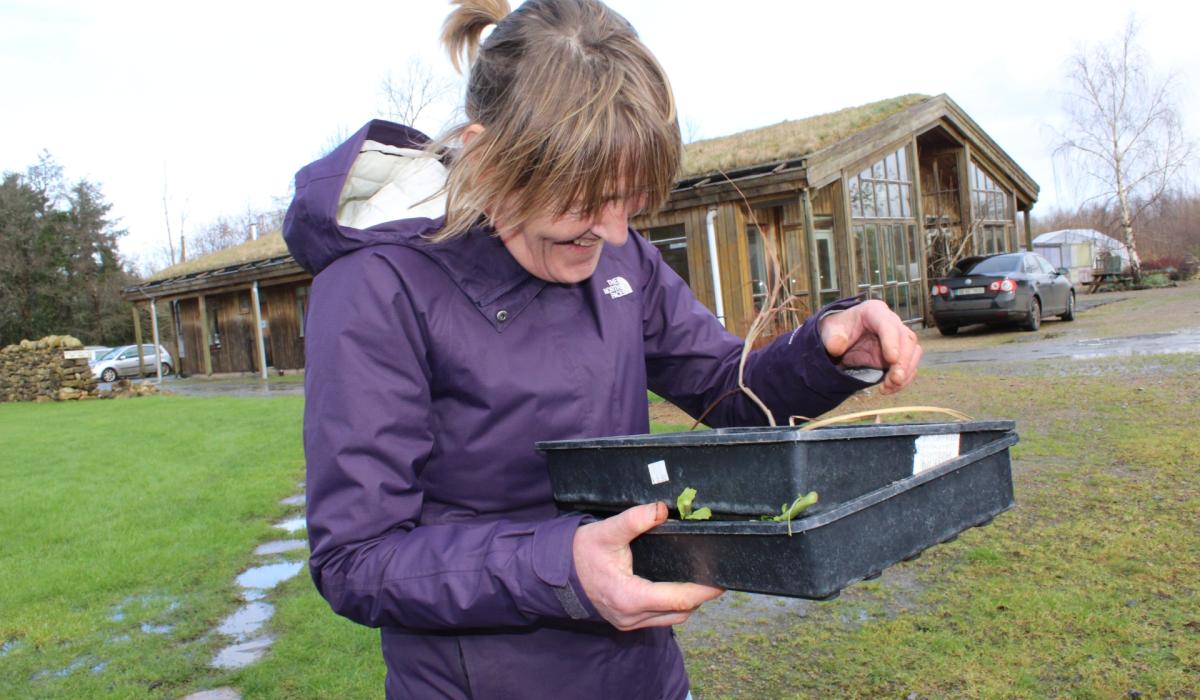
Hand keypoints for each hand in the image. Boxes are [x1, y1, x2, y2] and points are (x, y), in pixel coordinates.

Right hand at [573, 502, 723, 630]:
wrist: (557, 573)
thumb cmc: (581, 552)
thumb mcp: (606, 532)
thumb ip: (634, 520)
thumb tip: (661, 509)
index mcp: (629, 597)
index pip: (678, 599)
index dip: (703, 590)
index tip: (721, 580)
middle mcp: (631, 617)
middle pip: (680, 612)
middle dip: (699, 596)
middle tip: (714, 575)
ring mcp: (629, 623)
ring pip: (672, 619)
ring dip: (686, 603)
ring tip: (699, 581)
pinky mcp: (627, 622)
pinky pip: (659, 619)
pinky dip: (672, 606)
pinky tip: (677, 587)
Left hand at [818, 299, 921, 394]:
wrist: (840, 339)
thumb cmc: (837, 330)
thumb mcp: (829, 331)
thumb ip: (832, 338)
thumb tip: (836, 347)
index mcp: (875, 311)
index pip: (888, 324)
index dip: (891, 341)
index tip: (891, 359)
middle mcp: (892, 323)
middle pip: (907, 339)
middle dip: (903, 361)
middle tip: (894, 380)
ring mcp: (898, 339)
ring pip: (913, 352)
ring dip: (906, 372)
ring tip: (889, 386)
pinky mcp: (900, 354)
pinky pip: (909, 366)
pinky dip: (904, 379)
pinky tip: (889, 388)